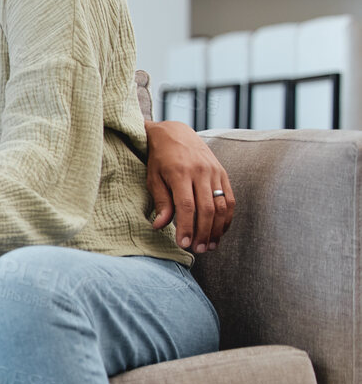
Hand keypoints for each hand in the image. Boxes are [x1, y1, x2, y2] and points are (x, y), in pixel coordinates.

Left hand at [144, 119, 233, 252]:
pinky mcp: (223, 173)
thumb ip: (161, 202)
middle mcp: (201, 172)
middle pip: (207, 209)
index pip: (187, 206)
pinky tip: (219, 231)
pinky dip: (227, 217)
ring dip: (217, 229)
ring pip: (222, 205)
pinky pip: (230, 198)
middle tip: (198, 250)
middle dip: (203, 232)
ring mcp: (215, 172)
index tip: (183, 245)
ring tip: (210, 246)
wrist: (175, 133)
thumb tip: (160, 226)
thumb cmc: (159, 159)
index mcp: (180, 173)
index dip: (187, 227)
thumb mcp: (153, 178)